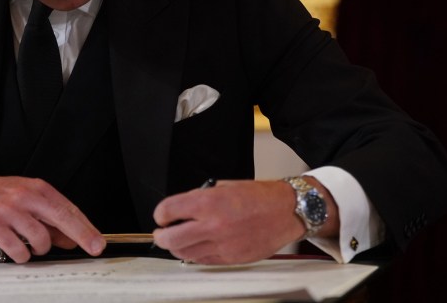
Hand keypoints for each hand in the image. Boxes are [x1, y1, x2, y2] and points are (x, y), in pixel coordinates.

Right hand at [0, 172, 105, 262]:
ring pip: (40, 239)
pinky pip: (18, 250)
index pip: (68, 209)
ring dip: (39, 249)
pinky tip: (17, 249)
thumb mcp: (26, 201)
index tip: (98, 241)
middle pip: (62, 218)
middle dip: (81, 236)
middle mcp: (25, 196)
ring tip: (30, 245)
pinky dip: (22, 255)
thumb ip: (49, 220)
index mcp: (36, 188)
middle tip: (93, 249)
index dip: (86, 227)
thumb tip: (72, 239)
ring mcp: (10, 211)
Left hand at [151, 179, 338, 264]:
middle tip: (160, 232)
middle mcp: (213, 225)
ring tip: (176, 240)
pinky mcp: (231, 258)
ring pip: (185, 253)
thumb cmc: (259, 196)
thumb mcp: (224, 186)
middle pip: (171, 238)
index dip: (161, 213)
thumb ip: (201, 197)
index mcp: (209, 203)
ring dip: (176, 247)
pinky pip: (203, 260)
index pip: (169, 210)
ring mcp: (222, 245)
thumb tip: (182, 208)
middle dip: (161, 236)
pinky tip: (195, 247)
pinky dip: (195, 255)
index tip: (161, 215)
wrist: (286, 211)